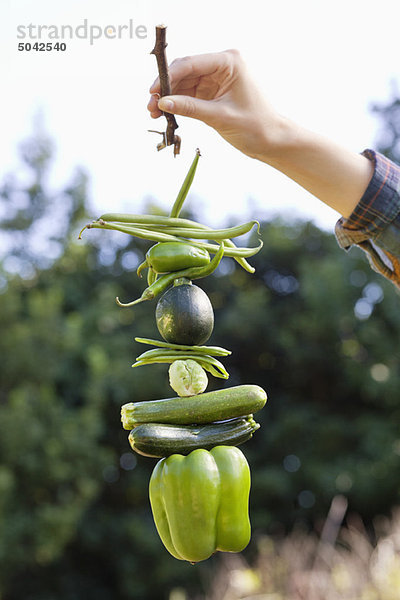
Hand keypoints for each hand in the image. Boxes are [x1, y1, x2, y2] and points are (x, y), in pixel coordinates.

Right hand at [147, 49, 283, 160]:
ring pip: (184, 84)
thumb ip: (191, 108)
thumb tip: (162, 103)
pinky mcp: (213, 93)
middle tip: (150, 106)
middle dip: (166, 89)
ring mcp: (217, 79)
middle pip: (185, 72)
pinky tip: (165, 114)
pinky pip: (190, 95)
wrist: (272, 141)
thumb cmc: (255, 126)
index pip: (192, 64)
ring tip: (154, 113)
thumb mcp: (220, 117)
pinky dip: (178, 104)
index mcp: (229, 62)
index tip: (153, 92)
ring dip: (169, 98)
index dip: (169, 77)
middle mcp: (222, 66)